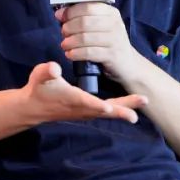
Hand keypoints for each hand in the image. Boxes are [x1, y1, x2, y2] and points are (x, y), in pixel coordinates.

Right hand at [22, 61, 146, 123]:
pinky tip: (133, 104)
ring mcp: (86, 111)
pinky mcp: (89, 111)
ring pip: (108, 111)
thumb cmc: (39, 88)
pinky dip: (120, 107)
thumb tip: (53, 68)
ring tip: (143, 102)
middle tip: (138, 109)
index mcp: (70, 98)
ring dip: (126, 107)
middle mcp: (81, 108)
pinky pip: (107, 110)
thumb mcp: (39, 77)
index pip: (84, 102)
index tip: (108, 107)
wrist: (35, 107)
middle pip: (104, 110)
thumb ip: (46, 72)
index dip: (95, 105)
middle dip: (121, 109)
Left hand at [55, 3, 142, 83]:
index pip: (88, 7)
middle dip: (69, 27)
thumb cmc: (110, 43)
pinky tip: (70, 55)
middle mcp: (114, 24)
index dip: (70, 11)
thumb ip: (86, 18)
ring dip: (70, 42)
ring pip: (85, 37)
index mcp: (111, 13)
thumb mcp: (103, 26)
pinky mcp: (112, 55)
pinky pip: (89, 52)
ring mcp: (114, 40)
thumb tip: (61, 14)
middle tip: (63, 33)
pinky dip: (76, 53)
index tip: (59, 16)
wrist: (129, 64)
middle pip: (84, 22)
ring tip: (65, 45)